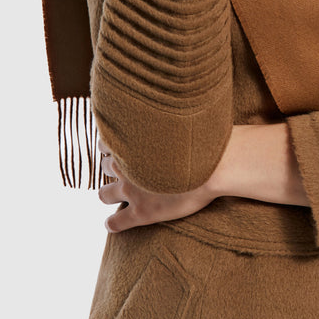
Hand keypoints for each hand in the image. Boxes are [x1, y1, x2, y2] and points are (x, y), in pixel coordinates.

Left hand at [96, 125, 309, 233]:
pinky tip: (111, 225)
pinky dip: (112, 224)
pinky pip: (116, 223)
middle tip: (121, 167)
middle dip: (111, 165)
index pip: (108, 140)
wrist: (215, 166)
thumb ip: (176, 114)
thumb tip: (189, 93)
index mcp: (135, 141)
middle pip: (104, 165)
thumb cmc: (204, 139)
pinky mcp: (140, 213)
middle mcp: (127, 164)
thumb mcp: (188, 119)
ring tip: (112, 194)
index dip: (113, 143)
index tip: (119, 142)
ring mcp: (131, 190)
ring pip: (103, 193)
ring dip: (107, 193)